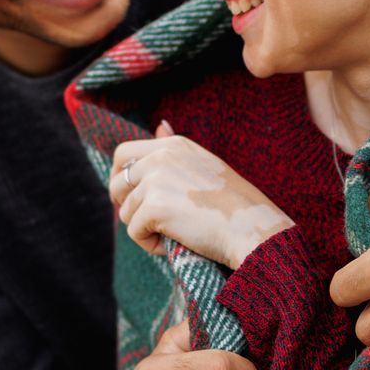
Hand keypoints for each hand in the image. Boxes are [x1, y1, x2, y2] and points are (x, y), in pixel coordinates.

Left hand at [110, 122, 293, 268]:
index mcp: (174, 145)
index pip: (124, 153)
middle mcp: (161, 157)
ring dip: (144, 229)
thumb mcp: (204, 164)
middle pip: (117, 182)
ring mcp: (156, 181)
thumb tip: (160, 125)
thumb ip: (174, 150)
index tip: (128, 196)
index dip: (120, 176)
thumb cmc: (234, 203)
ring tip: (174, 234)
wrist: (251, 227)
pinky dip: (150, 244)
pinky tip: (172, 245)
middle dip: (126, 205)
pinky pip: (135, 232)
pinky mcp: (154, 208)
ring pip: (126, 212)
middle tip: (149, 222)